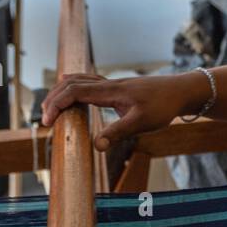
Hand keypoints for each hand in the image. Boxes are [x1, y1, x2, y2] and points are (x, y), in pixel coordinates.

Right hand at [39, 71, 205, 149]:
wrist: (181, 91)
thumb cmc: (163, 106)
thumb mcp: (142, 123)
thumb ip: (118, 132)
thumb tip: (96, 146)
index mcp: (110, 92)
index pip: (74, 92)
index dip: (57, 105)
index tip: (48, 123)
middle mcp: (107, 84)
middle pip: (71, 84)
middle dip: (54, 99)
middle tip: (44, 119)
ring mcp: (112, 84)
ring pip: (79, 80)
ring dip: (62, 91)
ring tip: (52, 107)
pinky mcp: (117, 87)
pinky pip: (89, 82)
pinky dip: (74, 87)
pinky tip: (73, 93)